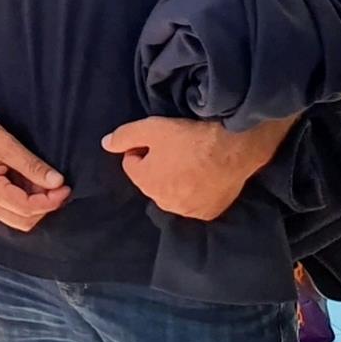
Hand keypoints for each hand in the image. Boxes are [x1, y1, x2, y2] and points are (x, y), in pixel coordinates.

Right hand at [0, 105, 69, 231]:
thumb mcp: (6, 144)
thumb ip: (32, 166)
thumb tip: (55, 181)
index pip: (26, 208)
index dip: (50, 202)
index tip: (64, 188)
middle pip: (22, 221)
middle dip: (44, 208)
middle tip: (58, 188)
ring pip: (15, 217)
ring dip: (34, 205)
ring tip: (45, 183)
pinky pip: (6, 208)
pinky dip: (22, 200)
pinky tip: (30, 183)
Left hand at [103, 116, 285, 222]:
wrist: (235, 149)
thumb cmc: (191, 137)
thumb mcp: (152, 128)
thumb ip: (124, 136)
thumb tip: (105, 144)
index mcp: (146, 182)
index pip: (132, 164)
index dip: (142, 148)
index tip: (160, 140)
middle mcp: (163, 202)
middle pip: (152, 180)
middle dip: (159, 167)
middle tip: (179, 148)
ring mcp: (187, 210)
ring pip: (173, 193)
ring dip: (177, 181)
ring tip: (193, 161)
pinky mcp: (208, 213)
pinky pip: (194, 202)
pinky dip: (196, 192)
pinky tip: (206, 176)